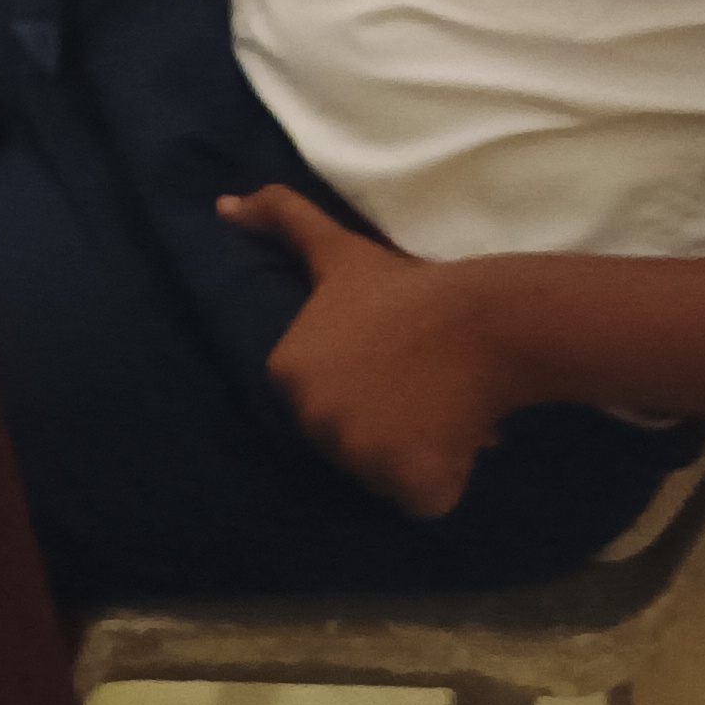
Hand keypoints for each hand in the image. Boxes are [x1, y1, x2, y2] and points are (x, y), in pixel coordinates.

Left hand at [222, 187, 524, 520]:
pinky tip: (452, 439)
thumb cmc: (405, 287)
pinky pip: (419, 499)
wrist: (481, 318)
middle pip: (342, 443)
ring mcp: (363, 460)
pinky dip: (437, 480)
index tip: (378, 361)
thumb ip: (278, 219)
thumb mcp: (335, 249)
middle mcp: (315, 422)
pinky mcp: (412, 488)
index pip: (313, 402)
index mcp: (287, 374)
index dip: (352, 386)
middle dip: (374, 422)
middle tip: (410, 384)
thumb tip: (223, 205)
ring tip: (433, 408)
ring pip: (379, 473)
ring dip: (405, 453)